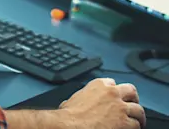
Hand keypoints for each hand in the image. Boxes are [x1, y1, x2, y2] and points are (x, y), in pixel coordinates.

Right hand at [6, 78, 144, 128]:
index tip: (116, 97)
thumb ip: (80, 98)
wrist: (71, 125)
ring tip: (137, 122)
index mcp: (99, 84)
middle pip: (131, 91)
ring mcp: (120, 107)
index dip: (115, 91)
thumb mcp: (73, 99)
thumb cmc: (69, 115)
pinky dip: (135, 128)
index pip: (113, 83)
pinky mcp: (125, 122)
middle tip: (132, 106)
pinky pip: (136, 125)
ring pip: (138, 109)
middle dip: (133, 99)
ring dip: (137, 116)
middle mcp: (112, 93)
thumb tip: (72, 103)